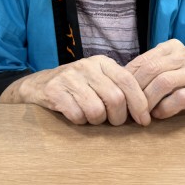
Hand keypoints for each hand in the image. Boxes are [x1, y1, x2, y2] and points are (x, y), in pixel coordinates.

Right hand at [0, 56, 150, 125]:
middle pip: (116, 99)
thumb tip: (147, 110)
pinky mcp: (54, 90)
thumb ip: (119, 88)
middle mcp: (87, 66)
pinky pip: (77, 115)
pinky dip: (80, 121)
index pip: (128, 81)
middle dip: (118, 118)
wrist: (37, 85)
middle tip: (112, 122)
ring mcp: (69, 77)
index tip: (144, 121)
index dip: (139, 104)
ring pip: (97, 110)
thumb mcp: (98, 80)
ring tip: (91, 117)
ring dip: (96, 121)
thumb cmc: (76, 86)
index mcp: (102, 62)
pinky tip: (75, 115)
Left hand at [125, 39, 184, 118]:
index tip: (120, 93)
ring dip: (149, 100)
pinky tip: (159, 115)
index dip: (129, 78)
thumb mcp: (165, 71)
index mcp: (172, 46)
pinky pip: (179, 98)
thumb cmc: (184, 83)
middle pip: (152, 70)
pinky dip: (165, 108)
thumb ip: (147, 71)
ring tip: (143, 112)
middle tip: (129, 106)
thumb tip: (118, 82)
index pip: (144, 60)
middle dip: (137, 90)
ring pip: (164, 82)